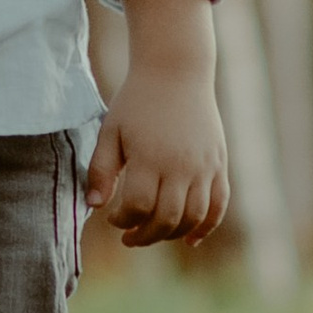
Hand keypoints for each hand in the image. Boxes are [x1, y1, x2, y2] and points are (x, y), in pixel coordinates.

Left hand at [89, 0, 227, 246]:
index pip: (139, 207)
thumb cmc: (137, 101)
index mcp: (150, 158)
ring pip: (194, 217)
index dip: (123, 220)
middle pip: (167, 219)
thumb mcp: (110, 130)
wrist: (176, 71)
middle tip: (128, 237)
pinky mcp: (218, 164)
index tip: (112, 217)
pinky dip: (207, 227)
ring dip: (172, 234)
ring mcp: (204, 167)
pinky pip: (218, 205)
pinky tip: (190, 240)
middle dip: (145, 235)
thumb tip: (94, 206)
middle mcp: (181, 166)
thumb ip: (101, 169)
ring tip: (152, 233)